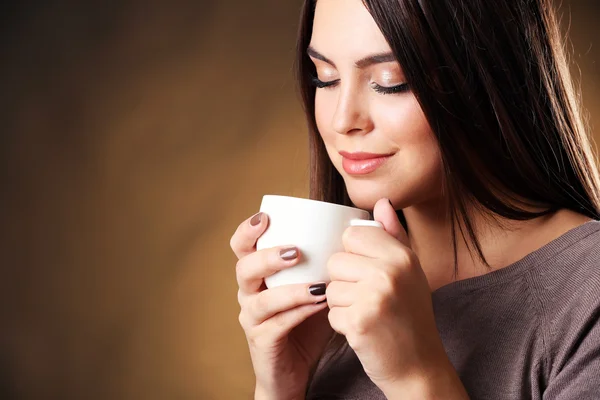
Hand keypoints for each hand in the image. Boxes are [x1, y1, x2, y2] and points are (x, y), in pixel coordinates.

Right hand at [230, 212, 333, 399]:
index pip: (242, 246)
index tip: (265, 218)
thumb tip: (363, 224)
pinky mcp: (262, 342)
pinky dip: (299, 313)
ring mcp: (253, 319)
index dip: (247, 231)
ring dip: (289, 289)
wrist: (297, 368)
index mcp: (258, 273)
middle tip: (295, 252)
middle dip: (266, 257)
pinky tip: (322, 306)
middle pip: (243, 268)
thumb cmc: (309, 320)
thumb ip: (333, 258)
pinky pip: (277, 324)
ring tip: (317, 285)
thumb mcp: (319, 284)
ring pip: (260, 299)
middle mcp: (249, 293)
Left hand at [326, 199, 467, 398]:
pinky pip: (330, 312)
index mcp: (401, 255)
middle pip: (336, 260)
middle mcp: (390, 272)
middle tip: (368, 298)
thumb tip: (382, 202)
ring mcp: (374, 297)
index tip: (368, 272)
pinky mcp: (359, 322)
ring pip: (330, 287)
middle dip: (344, 281)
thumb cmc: (410, 314)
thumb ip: (392, 235)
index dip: (354, 255)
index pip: (352, 235)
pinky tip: (363, 329)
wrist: (418, 364)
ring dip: (342, 304)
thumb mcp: (409, 270)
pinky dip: (341, 324)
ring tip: (367, 313)